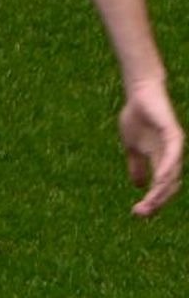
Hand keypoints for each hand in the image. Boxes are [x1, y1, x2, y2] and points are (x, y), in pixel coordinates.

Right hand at [120, 78, 183, 216]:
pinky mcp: (174, 135)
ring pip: (172, 175)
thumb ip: (137, 165)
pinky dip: (168, 170)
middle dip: (156, 201)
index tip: (137, 214)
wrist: (139, 93)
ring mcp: (174, 147)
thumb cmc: (137, 117)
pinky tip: (160, 179)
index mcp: (161, 161)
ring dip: (162, 190)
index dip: (152, 201)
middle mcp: (172, 158)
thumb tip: (139, 186)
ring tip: (151, 202)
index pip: (161, 188)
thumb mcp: (132, 145)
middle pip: (169, 187)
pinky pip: (173, 157)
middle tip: (142, 213)